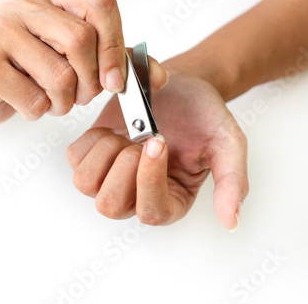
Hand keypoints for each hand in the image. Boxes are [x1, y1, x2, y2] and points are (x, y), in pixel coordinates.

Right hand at [0, 0, 131, 124]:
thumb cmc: (31, 68)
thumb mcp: (77, 58)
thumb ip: (116, 61)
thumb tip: (157, 75)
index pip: (99, 4)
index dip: (114, 46)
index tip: (116, 81)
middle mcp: (22, 3)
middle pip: (79, 39)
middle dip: (89, 82)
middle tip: (81, 95)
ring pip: (59, 75)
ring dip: (64, 102)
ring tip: (53, 100)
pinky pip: (34, 99)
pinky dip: (40, 112)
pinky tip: (29, 103)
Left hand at [67, 70, 247, 229]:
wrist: (179, 86)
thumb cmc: (202, 115)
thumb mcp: (228, 143)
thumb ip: (232, 181)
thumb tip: (231, 221)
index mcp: (171, 201)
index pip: (151, 213)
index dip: (149, 179)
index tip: (159, 141)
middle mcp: (137, 197)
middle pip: (109, 205)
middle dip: (125, 164)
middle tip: (144, 136)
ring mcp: (110, 179)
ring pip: (86, 184)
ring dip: (106, 150)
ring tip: (128, 133)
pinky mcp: (92, 158)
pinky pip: (75, 158)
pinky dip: (92, 138)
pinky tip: (114, 129)